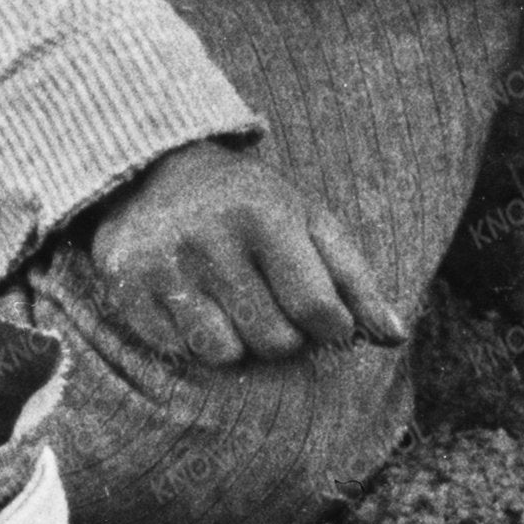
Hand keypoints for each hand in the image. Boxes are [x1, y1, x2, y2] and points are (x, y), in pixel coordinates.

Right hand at [73, 143, 405, 373]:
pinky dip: (197, 339)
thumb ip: (355, 280)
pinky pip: (182, 351)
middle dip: (286, 335)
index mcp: (264, 215)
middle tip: (272, 302)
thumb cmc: (250, 204)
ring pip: (226, 353)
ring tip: (233, 304)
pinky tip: (196, 303)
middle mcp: (210, 238)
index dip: (331, 329)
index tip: (327, 321)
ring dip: (240, 341)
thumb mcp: (310, 222)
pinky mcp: (128, 287)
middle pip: (275, 340)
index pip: (317, 309)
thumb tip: (395, 338)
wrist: (155, 170)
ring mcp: (164, 264)